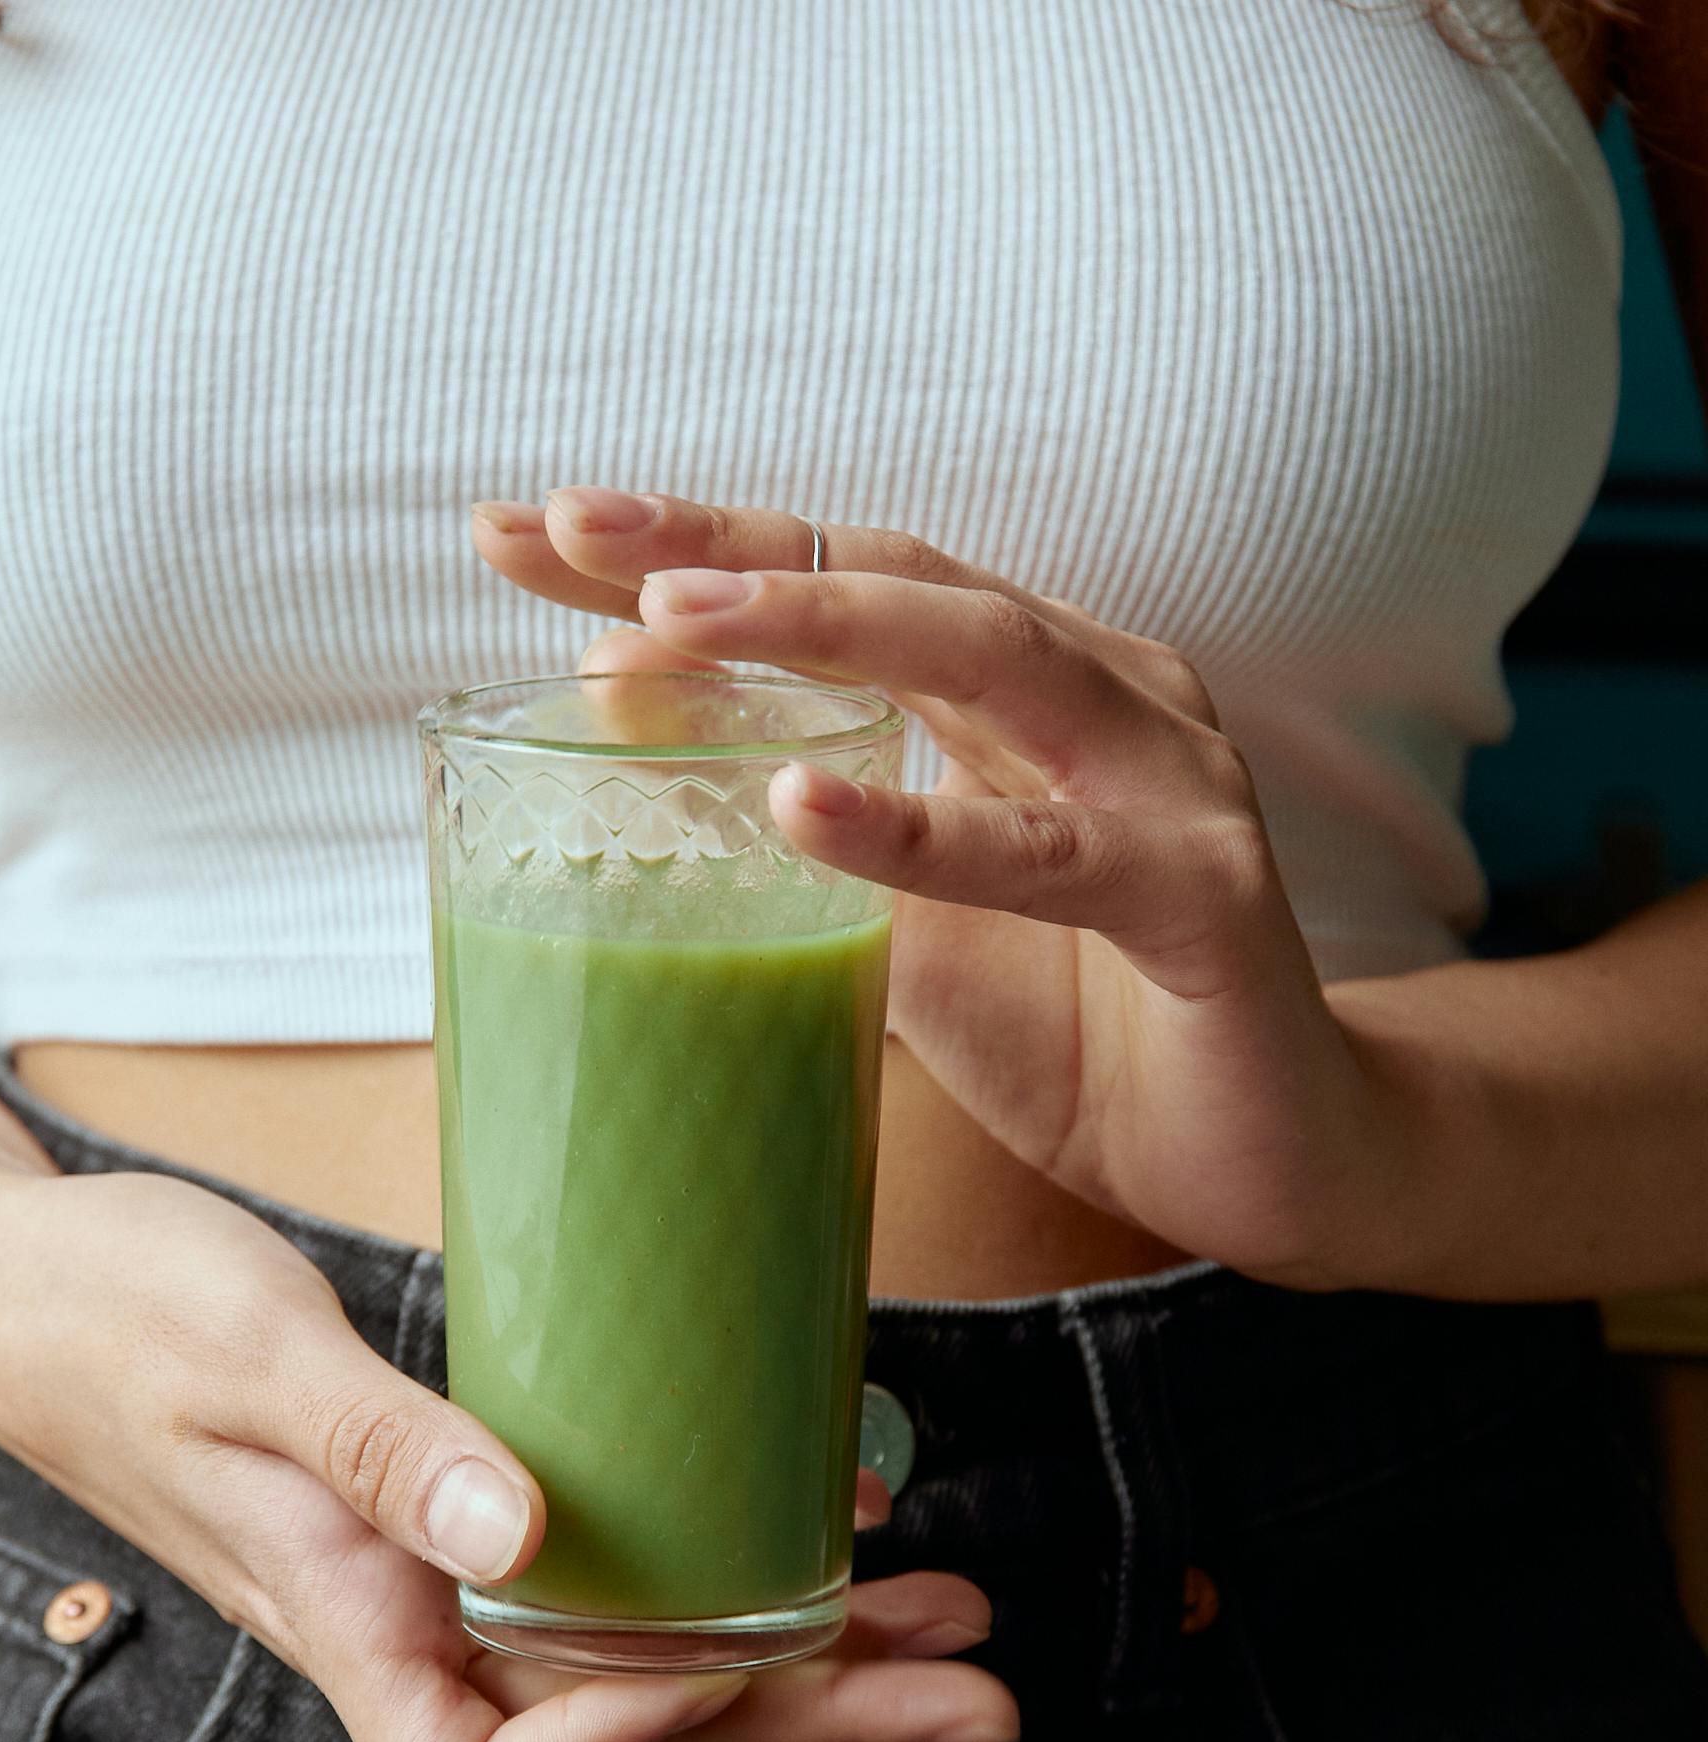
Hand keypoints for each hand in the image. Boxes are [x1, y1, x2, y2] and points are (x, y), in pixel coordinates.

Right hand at [0, 1159, 1015, 1741]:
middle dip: (811, 1726)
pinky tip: (831, 1528)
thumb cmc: (107, 1313)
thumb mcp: (246, 1355)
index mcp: (345, 1630)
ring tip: (954, 1623)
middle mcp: (410, 1641)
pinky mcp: (465, 1529)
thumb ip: (382, 1448)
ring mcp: (443, 1594)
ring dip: (810, 1662)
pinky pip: (621, 1589)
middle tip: (979, 1696)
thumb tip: (519, 1540)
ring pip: (650, 1670)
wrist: (26, 1279)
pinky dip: (735, 1574)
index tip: (708, 1656)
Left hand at [473, 489, 1409, 1288]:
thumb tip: (623, 748)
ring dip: (815, 632)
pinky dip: (923, 829)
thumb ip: (802, 843)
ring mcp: (1168, 780)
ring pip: (985, 660)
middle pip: (897, 576)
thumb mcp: (909, 932)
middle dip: (726, 549)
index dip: (683, 554)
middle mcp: (1103, 694)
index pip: (835, 586)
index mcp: (1026, 688)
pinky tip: (801, 806)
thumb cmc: (1092, 1036)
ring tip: (659, 624)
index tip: (519, 535)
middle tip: (569, 527)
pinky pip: (1051, 853)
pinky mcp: (1205, 896)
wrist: (1276, 1161)